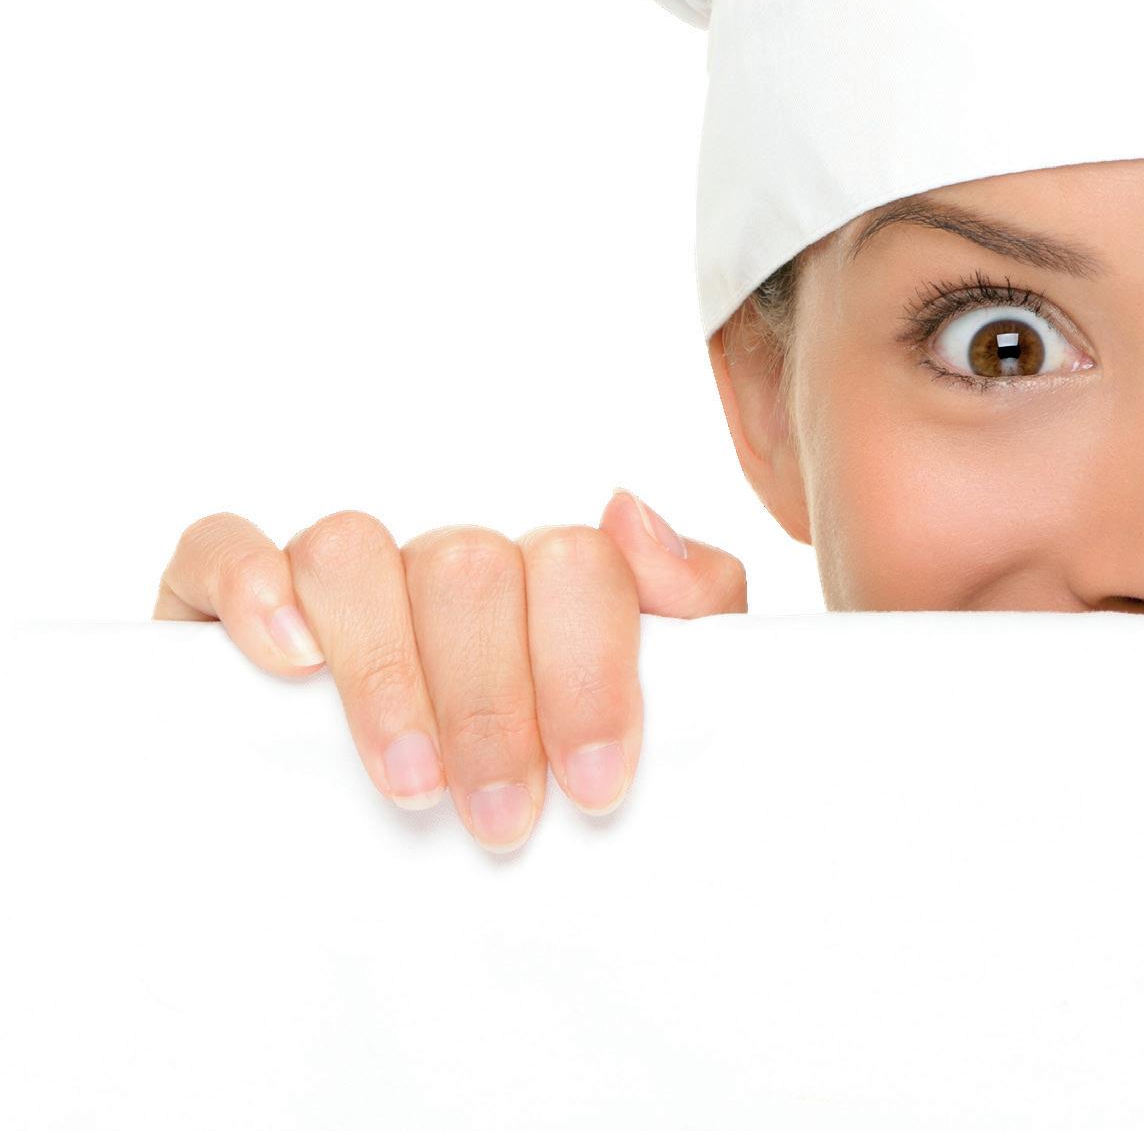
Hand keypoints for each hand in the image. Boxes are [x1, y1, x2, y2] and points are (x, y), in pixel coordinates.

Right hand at [153, 490, 747, 851]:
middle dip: (492, 704)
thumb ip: (686, 604)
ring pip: (353, 552)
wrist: (404, 867)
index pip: (577, 564)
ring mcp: (337, 578)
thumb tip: (633, 512)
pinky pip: (220, 545)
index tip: (595, 784)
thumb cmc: (539, 777)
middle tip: (503, 820)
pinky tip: (290, 662)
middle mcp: (443, 565)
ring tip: (410, 784)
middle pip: (470, 568)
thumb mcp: (645, 701)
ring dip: (386, 671)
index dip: (589, 672)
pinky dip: (253, 588)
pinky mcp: (222, 597)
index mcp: (542, 578)